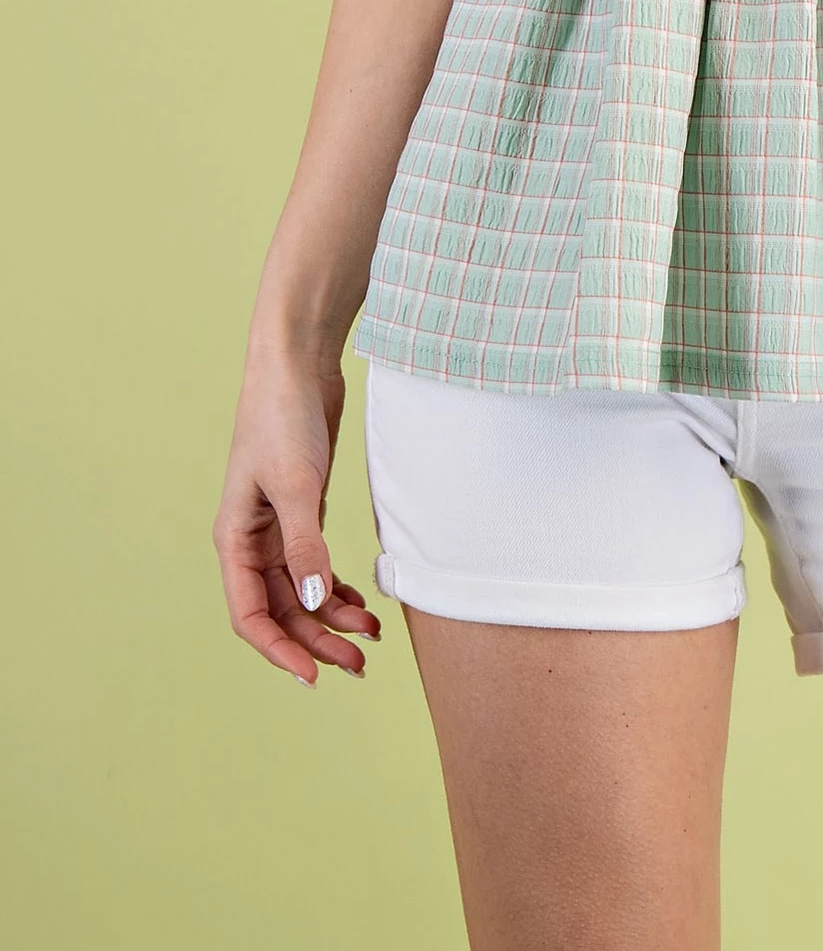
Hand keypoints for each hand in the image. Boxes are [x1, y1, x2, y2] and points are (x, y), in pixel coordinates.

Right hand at [214, 356, 381, 687]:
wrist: (298, 364)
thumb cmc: (283, 418)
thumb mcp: (296, 485)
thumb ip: (306, 546)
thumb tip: (316, 604)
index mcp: (235, 540)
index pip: (251, 616)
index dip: (280, 650)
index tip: (314, 677)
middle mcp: (253, 541)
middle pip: (282, 611)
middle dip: (316, 641)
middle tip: (358, 665)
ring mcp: (279, 528)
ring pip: (303, 592)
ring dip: (332, 618)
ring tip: (370, 637)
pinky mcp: (305, 510)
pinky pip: (318, 566)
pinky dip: (337, 587)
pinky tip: (361, 603)